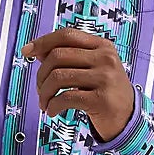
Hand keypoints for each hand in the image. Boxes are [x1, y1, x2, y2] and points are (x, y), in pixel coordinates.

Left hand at [21, 29, 135, 142]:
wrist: (127, 119)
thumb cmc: (103, 92)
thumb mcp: (90, 69)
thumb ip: (67, 57)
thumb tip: (35, 49)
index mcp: (102, 46)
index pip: (67, 35)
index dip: (43, 41)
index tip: (26, 51)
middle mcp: (106, 58)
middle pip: (58, 56)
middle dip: (41, 75)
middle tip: (40, 90)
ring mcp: (105, 78)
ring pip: (58, 77)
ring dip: (44, 93)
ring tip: (44, 104)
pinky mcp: (101, 100)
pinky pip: (65, 98)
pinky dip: (52, 106)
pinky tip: (52, 112)